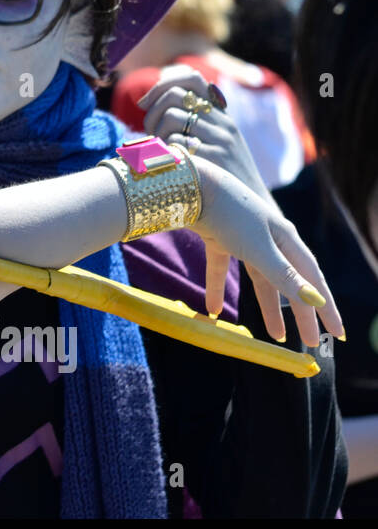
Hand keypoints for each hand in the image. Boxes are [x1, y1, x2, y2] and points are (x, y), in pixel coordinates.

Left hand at [136, 64, 273, 204]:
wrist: (251, 206)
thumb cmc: (221, 173)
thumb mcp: (213, 140)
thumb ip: (191, 119)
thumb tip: (152, 98)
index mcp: (221, 114)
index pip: (192, 78)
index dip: (163, 84)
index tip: (144, 103)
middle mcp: (223, 123)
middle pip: (175, 96)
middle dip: (152, 112)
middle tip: (149, 133)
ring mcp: (220, 140)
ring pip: (172, 117)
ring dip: (156, 133)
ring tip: (159, 151)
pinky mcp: (215, 160)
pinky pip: (176, 142)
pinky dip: (164, 151)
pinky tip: (168, 164)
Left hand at [189, 155, 342, 345]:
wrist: (191, 186)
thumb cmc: (230, 214)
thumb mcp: (259, 249)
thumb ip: (283, 276)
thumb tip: (314, 301)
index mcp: (287, 240)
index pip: (312, 280)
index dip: (325, 307)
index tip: (337, 333)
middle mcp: (269, 239)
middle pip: (289, 282)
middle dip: (300, 313)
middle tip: (308, 342)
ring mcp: (243, 239)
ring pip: (260, 279)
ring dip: (268, 307)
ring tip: (275, 335)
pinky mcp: (217, 237)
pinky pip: (221, 269)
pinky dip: (218, 288)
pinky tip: (213, 310)